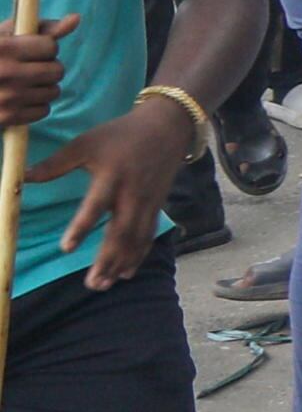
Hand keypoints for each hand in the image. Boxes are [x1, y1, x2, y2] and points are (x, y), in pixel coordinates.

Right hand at [0, 10, 83, 131]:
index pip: (50, 47)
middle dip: (48, 67)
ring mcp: (6, 98)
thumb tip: (76, 18)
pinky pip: (44, 110)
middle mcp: (5, 73)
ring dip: (44, 87)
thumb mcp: (5, 35)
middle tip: (30, 67)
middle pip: (57, 70)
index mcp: (3, 48)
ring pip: (54, 91)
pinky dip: (36, 104)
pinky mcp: (7, 118)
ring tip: (24, 83)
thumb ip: (42, 28)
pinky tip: (19, 98)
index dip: (44, 48)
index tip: (30, 50)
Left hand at [52, 102, 197, 288]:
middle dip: (106, 259)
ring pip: (135, 239)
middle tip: (91, 283)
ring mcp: (148, 203)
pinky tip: (127, 273)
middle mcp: (132, 194)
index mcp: (112, 176)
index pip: (96, 206)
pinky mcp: (157, 207)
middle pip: (120, 232)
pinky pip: (148, 236)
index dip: (82, 227)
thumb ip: (56, 163)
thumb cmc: (120, 135)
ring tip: (104, 284)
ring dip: (120, 264)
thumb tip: (24, 177)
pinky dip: (138, 256)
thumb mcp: (86, 142)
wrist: (167, 128)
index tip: (67, 248)